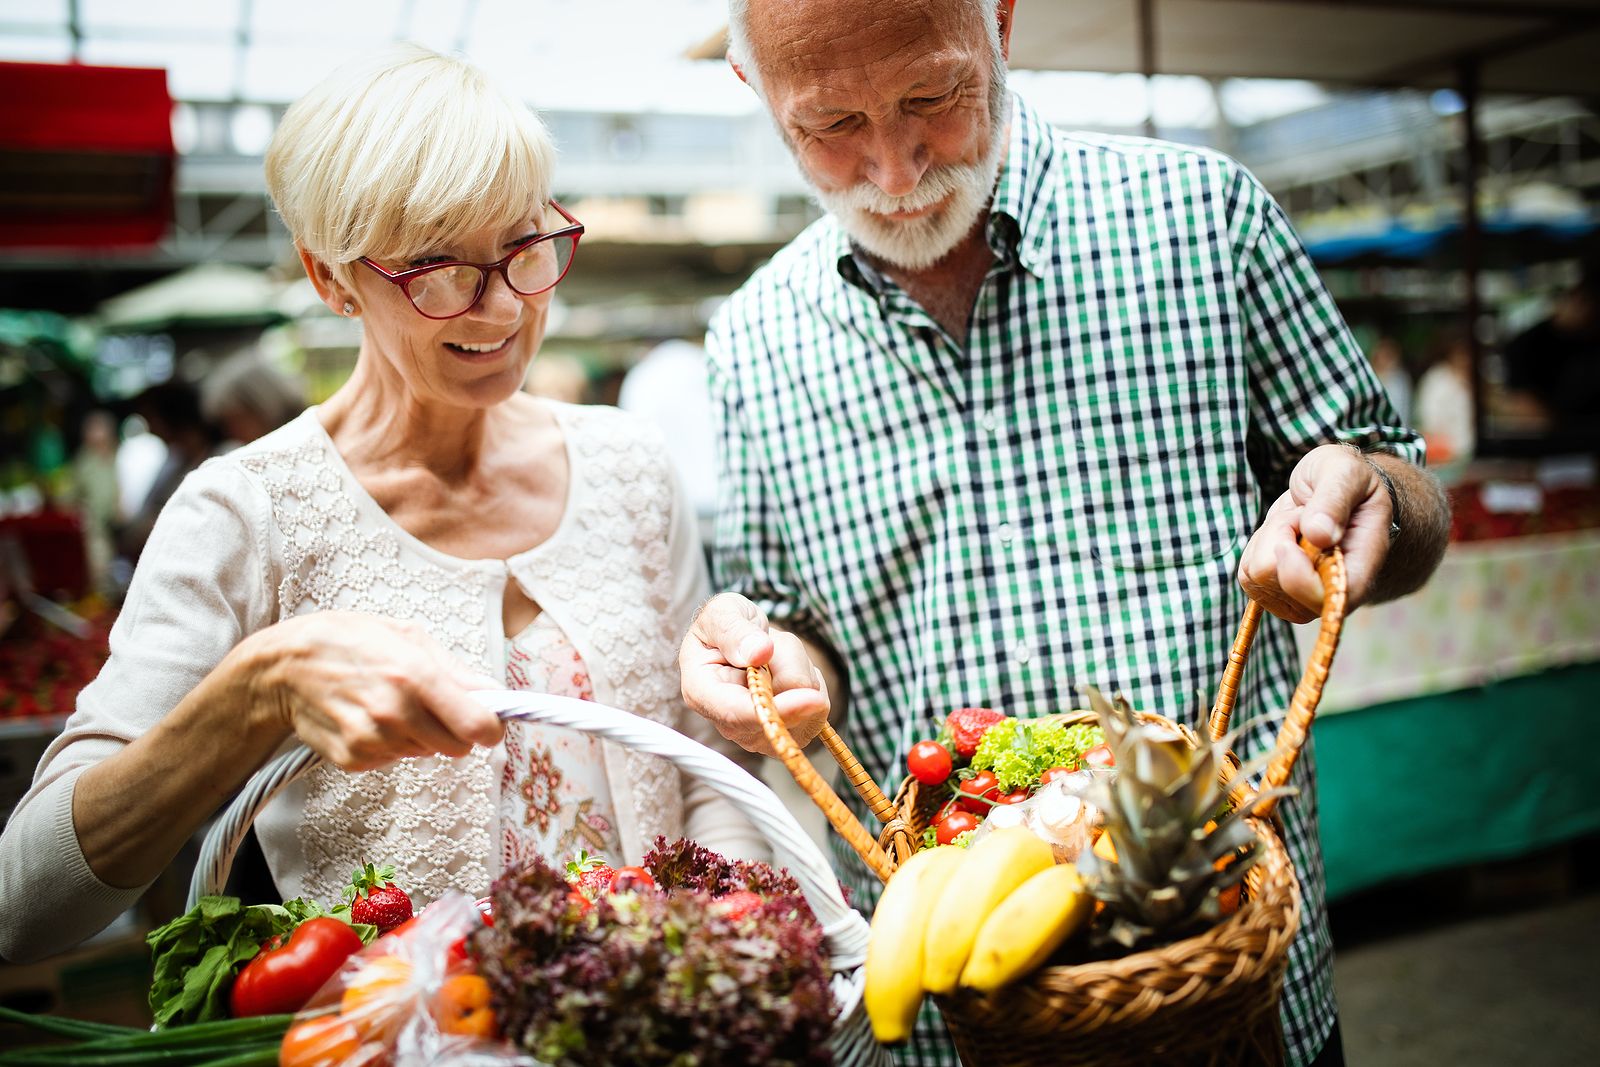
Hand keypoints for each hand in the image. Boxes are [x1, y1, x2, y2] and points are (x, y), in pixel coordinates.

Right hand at [250, 612, 504, 770]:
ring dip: (417, 734)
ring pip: (425, 753)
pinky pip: (393, 759)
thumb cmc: (349, 641)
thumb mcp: (408, 637)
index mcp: (417, 677)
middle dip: (453, 729)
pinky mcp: (354, 760)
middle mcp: (396, 714)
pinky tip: (367, 717)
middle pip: (457, 747)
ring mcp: (373, 741)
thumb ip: (458, 671)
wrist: (284, 666)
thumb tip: (496, 696)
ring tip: (388, 703)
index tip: (488, 722)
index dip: (490, 727)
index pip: (478, 727)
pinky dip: (388, 744)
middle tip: (429, 704)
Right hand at [679, 593, 830, 756]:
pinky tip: (788, 672)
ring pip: (804, 712)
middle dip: (792, 672)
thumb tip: (758, 653)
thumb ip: (734, 630)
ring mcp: (755, 734)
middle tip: (772, 642)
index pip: (738, 714)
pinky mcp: (781, 734)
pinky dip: (812, 686)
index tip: (812, 697)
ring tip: (776, 656)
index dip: (777, 709)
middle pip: (780, 714)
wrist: (740, 639)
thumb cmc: (726, 624)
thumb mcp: (723, 611)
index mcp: (701, 692)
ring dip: (801, 674)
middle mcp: (726, 723)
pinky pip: (816, 714)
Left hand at [1238, 444, 1391, 621]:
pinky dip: (1258, 546)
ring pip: (1258, 576)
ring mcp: (1304, 597)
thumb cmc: (1346, 479)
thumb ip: (1334, 500)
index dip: (1298, 576)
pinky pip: (1247, 574)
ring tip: (1297, 520)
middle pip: (1279, 584)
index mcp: (1362, 567)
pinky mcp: (1277, 591)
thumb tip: (1320, 535)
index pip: (1330, 599)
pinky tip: (1284, 533)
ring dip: (1269, 538)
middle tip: (1303, 513)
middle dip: (1280, 537)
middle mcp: (1333, 591)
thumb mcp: (1345, 472)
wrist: (1332, 487)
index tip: (1288, 541)